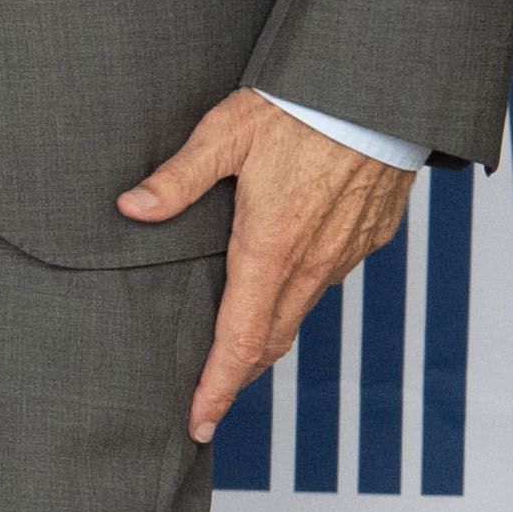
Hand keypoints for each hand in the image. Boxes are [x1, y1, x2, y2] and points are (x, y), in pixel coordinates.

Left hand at [128, 90, 415, 444]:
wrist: (381, 90)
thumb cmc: (300, 105)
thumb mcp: (226, 133)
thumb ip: (177, 177)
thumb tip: (131, 208)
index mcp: (270, 246)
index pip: (240, 339)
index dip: (219, 386)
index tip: (200, 422)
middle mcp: (313, 261)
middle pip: (272, 339)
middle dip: (239, 375)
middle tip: (210, 403)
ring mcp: (346, 250)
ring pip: (302, 309)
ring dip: (270, 335)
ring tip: (238, 352)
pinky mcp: (370, 234)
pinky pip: (330, 277)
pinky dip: (302, 294)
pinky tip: (284, 284)